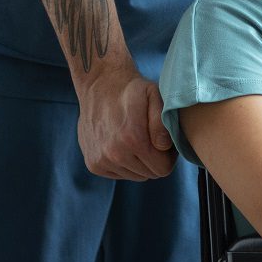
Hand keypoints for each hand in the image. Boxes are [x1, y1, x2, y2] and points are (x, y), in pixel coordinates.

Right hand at [74, 62, 175, 180]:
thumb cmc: (132, 91)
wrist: (100, 85)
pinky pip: (119, 174)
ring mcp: (101, 160)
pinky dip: (125, 164)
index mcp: (133, 139)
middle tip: (151, 140)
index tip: (164, 142)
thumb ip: (162, 123)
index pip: (162, 168)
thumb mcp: (154, 96)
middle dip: (155, 160)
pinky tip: (123, 144)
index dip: (168, 157)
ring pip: (135, 176)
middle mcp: (115, 154)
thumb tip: (164, 147)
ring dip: (139, 162)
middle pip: (149, 174)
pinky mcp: (93, 164)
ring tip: (137, 140)